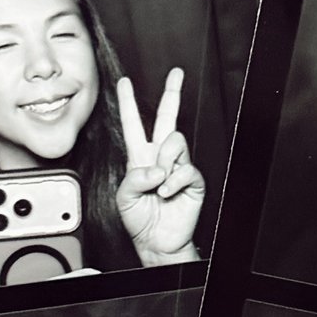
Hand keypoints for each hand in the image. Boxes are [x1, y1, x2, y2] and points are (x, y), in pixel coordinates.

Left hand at [114, 69, 202, 265]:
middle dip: (172, 93)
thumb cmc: (139, 220)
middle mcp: (160, 158)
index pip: (134, 124)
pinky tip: (167, 193)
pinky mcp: (192, 179)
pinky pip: (185, 168)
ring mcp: (177, 167)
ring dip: (164, 163)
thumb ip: (134, 178)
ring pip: (174, 142)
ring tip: (159, 184)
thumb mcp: (124, 197)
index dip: (128, 103)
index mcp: (140, 158)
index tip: (124, 83)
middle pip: (167, 118)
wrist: (157, 241)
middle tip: (176, 74)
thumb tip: (157, 168)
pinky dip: (173, 182)